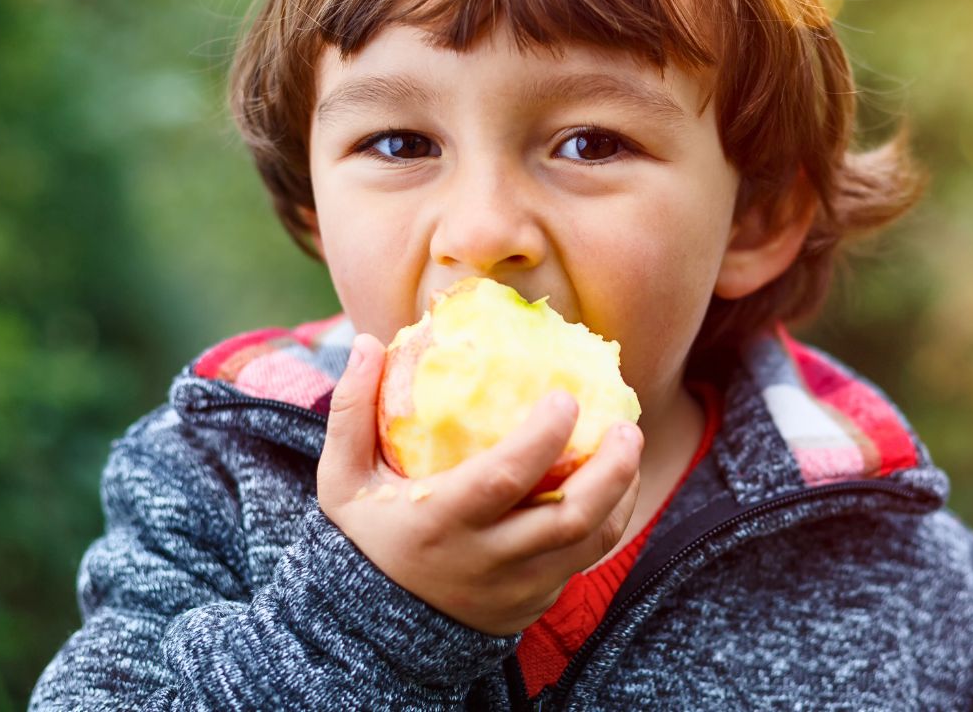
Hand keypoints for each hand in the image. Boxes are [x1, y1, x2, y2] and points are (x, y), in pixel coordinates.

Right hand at [316, 333, 644, 636]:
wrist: (376, 629)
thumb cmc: (366, 537)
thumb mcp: (342, 482)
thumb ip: (351, 414)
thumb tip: (369, 343)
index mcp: (439, 524)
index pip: (503, 479)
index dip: (542, 438)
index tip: (567, 398)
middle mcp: (485, 561)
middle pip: (569, 517)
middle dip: (610, 469)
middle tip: (627, 427)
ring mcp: (517, 588)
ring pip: (590, 541)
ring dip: (621, 492)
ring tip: (629, 447)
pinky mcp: (534, 603)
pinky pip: (584, 560)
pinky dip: (607, 520)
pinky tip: (614, 484)